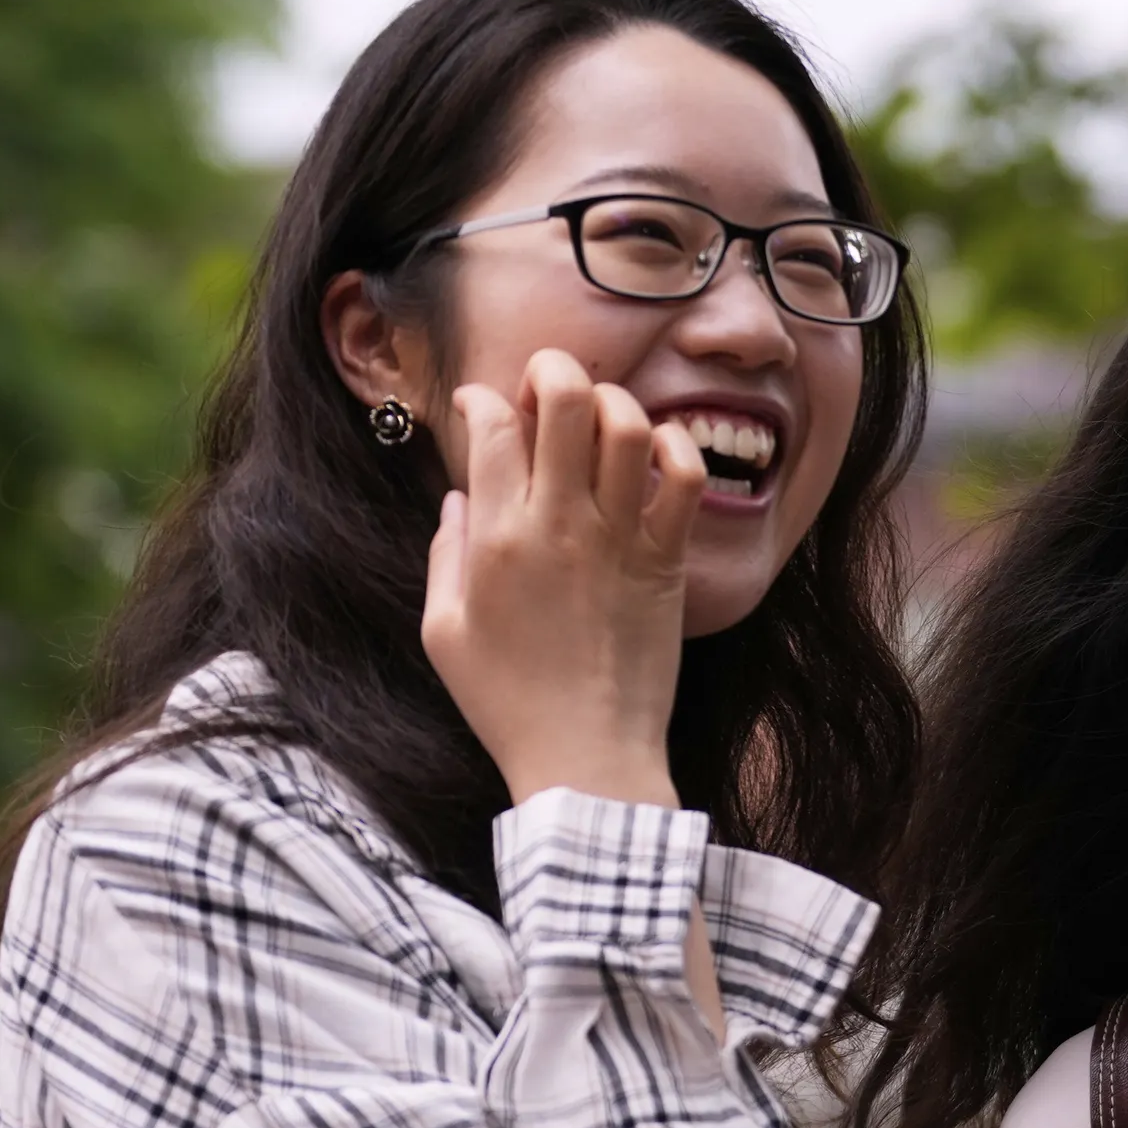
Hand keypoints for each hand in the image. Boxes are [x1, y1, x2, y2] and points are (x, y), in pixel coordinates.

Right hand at [421, 346, 707, 808]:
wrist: (586, 758)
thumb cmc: (507, 703)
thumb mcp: (444, 632)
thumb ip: (444, 556)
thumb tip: (458, 498)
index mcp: (495, 539)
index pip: (493, 428)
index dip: (483, 399)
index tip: (484, 408)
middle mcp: (558, 526)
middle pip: (562, 400)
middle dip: (551, 369)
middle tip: (546, 384)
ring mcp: (618, 539)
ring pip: (625, 424)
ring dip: (611, 401)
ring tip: (599, 418)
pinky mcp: (665, 561)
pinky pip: (684, 478)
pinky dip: (675, 448)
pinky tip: (654, 457)